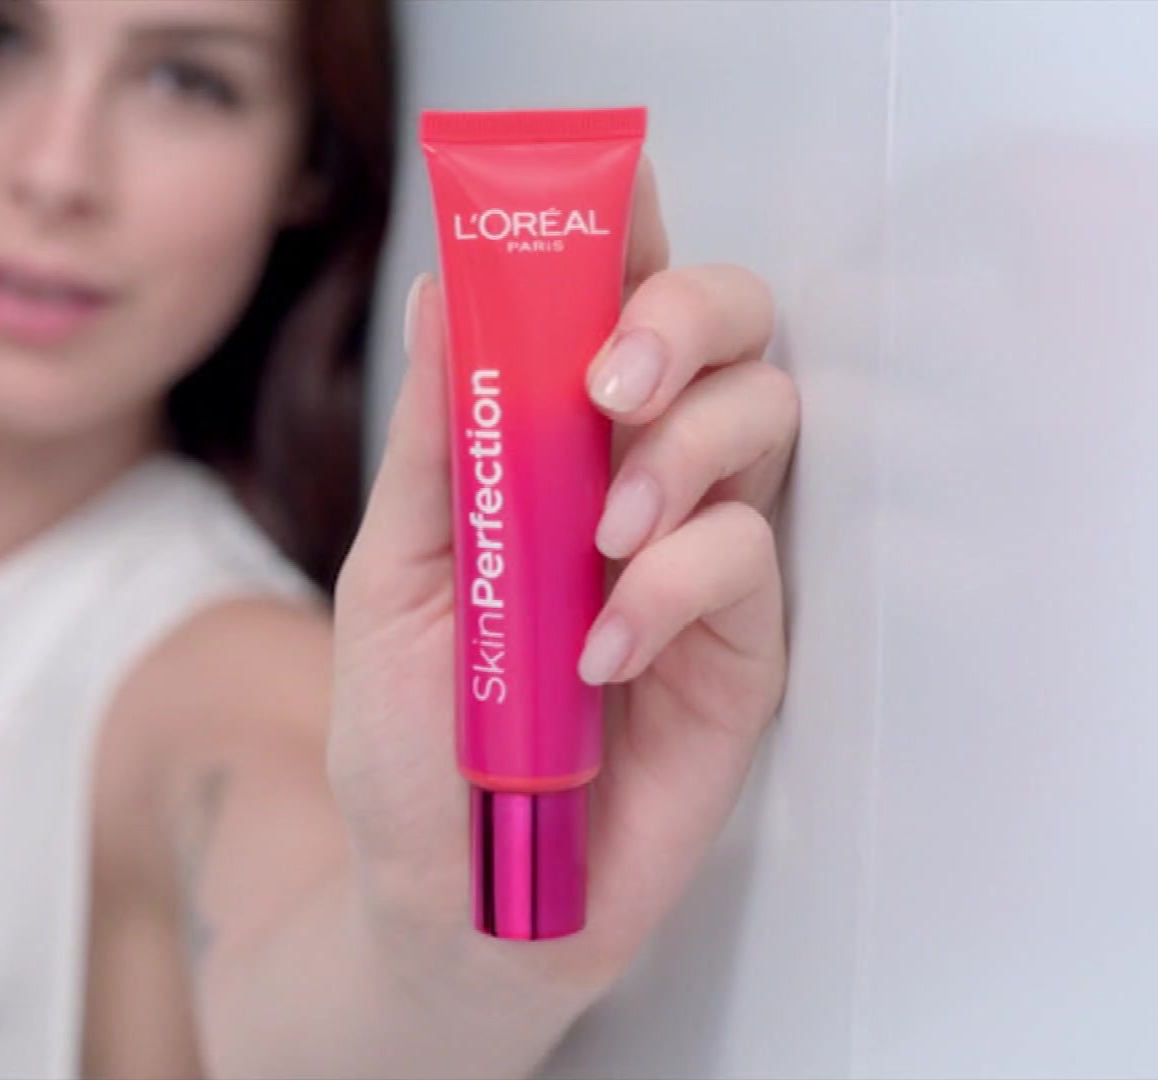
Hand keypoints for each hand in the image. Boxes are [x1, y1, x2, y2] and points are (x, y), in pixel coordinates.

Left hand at [328, 156, 797, 1010]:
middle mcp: (637, 479)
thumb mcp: (395, 578)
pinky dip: (678, 585)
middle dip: (682, 320)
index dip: (625, 232)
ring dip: (685, 451)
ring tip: (601, 535)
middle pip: (725, 330)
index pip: (606, 305)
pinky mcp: (740, 648)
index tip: (620, 184)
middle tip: (613, 380)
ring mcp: (697, 558)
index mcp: (549, 445)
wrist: (456, 895)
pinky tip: (605, 647)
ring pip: (761, 420)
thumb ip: (436, 443)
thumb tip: (442, 289)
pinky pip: (750, 561)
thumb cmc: (415, 738)